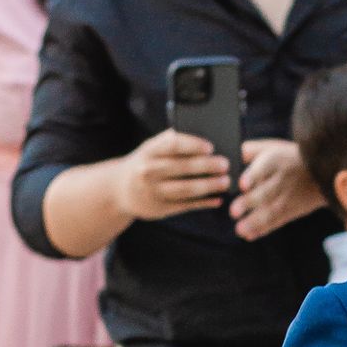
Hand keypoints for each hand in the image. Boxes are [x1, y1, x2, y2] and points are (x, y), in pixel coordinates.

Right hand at [116, 127, 233, 222]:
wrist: (120, 190)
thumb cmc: (145, 163)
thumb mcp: (150, 149)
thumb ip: (170, 141)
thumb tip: (202, 138)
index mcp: (148, 152)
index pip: (172, 145)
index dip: (193, 145)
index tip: (211, 147)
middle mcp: (148, 171)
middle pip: (182, 168)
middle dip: (207, 166)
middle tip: (225, 165)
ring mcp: (153, 192)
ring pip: (185, 189)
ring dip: (208, 186)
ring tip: (225, 182)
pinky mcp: (159, 209)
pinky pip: (185, 205)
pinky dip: (203, 203)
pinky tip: (217, 199)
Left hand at [232, 138, 323, 242]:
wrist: (323, 171)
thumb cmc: (288, 157)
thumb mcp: (272, 146)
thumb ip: (250, 151)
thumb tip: (230, 160)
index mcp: (276, 160)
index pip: (265, 167)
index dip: (254, 176)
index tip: (242, 185)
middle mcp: (283, 179)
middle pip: (266, 192)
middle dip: (250, 203)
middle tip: (233, 212)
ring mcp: (289, 197)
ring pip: (272, 211)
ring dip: (255, 222)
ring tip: (240, 229)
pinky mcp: (293, 210)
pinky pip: (278, 221)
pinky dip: (264, 229)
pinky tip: (249, 234)